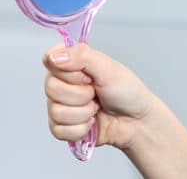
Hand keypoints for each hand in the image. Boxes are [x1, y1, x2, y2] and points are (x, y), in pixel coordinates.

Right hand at [44, 43, 158, 150]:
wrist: (137, 121)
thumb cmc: (126, 91)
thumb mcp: (107, 67)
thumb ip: (81, 56)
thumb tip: (55, 56)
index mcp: (69, 63)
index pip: (49, 60)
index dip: (68, 71)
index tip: (87, 75)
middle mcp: (61, 82)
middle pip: (51, 88)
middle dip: (80, 94)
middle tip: (95, 92)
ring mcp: (59, 105)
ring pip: (56, 111)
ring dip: (83, 113)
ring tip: (96, 108)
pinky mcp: (61, 127)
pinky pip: (59, 130)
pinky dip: (80, 129)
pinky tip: (91, 123)